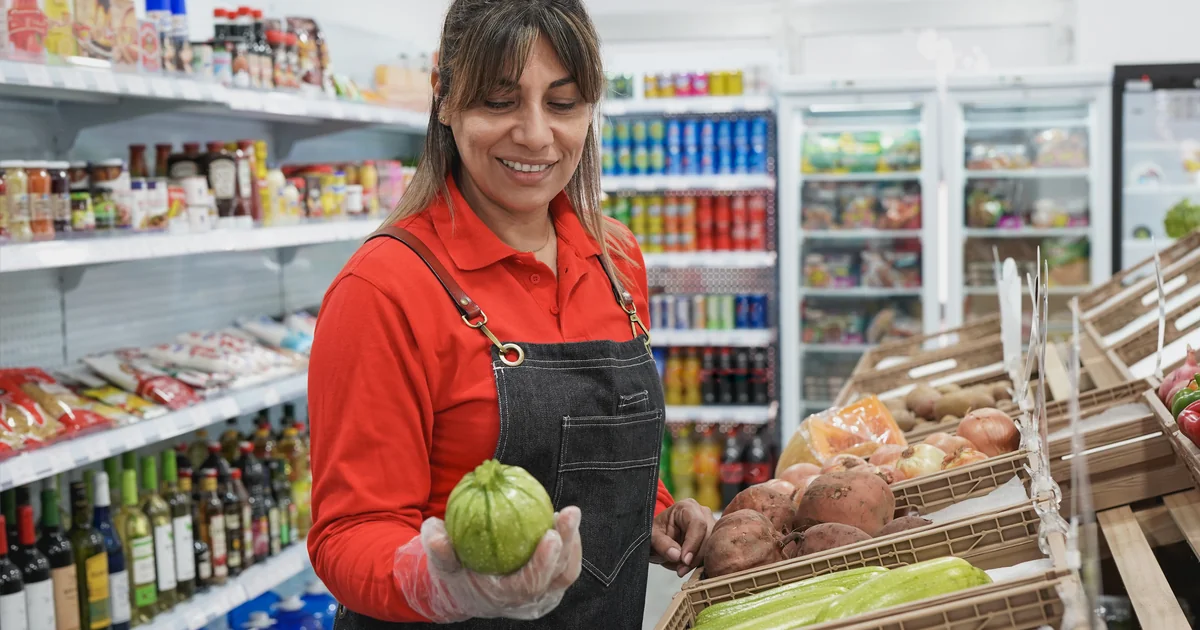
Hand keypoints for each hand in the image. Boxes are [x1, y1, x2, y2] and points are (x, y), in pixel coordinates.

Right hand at [394, 507, 582, 621]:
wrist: (466, 591)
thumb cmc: (454, 573)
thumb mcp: (441, 564)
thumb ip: (439, 550)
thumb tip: (435, 535)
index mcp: (503, 599)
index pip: (529, 585)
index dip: (543, 562)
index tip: (550, 535)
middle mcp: (528, 601)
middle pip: (557, 576)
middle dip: (567, 544)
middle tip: (569, 513)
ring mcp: (543, 595)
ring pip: (567, 571)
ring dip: (573, 542)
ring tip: (569, 514)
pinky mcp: (550, 584)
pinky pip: (567, 565)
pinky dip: (569, 544)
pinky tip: (563, 519)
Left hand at [650, 499, 713, 576]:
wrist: (662, 537)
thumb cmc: (658, 532)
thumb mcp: (653, 536)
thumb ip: (663, 545)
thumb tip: (677, 556)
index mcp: (688, 507)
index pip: (698, 523)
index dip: (693, 543)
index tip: (684, 560)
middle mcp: (703, 514)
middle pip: (709, 535)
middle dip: (696, 556)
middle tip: (681, 569)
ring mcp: (711, 526)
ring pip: (713, 546)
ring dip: (699, 562)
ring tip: (682, 570)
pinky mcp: (713, 539)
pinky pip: (714, 553)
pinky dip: (702, 564)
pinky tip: (689, 569)